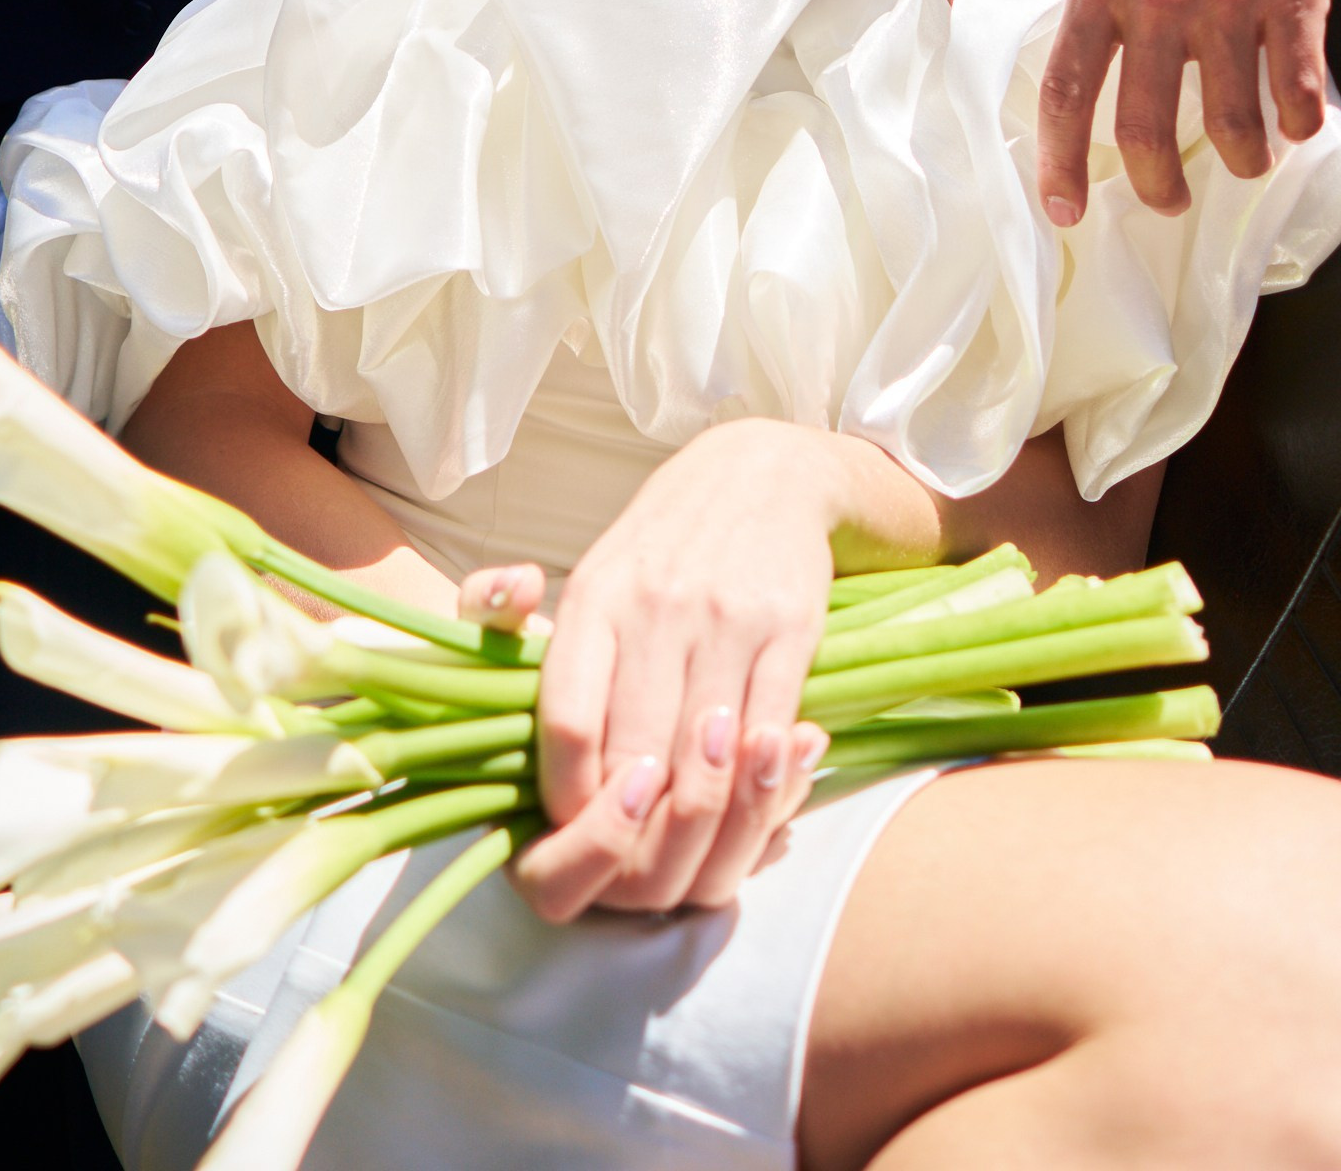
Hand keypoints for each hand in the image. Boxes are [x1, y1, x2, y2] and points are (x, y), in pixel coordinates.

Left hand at [490, 422, 837, 924]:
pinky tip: (748, 795)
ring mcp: (724, 617)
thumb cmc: (664, 547)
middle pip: (636, 757)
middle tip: (639, 867)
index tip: (580, 828)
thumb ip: (564, 671)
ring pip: (704, 757)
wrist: (759, 473)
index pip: (568, 726)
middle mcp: (654, 606)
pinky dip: (758, 780)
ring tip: (691, 847)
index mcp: (593, 599)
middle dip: (636, 830)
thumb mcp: (595, 584)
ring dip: (698, 819)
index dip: (572, 800)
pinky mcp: (789, 626)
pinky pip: (768, 727)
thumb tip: (552, 778)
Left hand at [1037, 0, 1340, 225]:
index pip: (1066, 91)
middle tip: (1170, 199)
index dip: (1061, 162)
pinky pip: (1299, 91)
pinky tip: (1298, 124)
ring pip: (1234, 124)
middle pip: (1148, 128)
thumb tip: (1101, 53)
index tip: (1065, 209)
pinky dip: (1299, 123)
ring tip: (1248, 158)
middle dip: (1159, 184)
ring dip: (1243, 157)